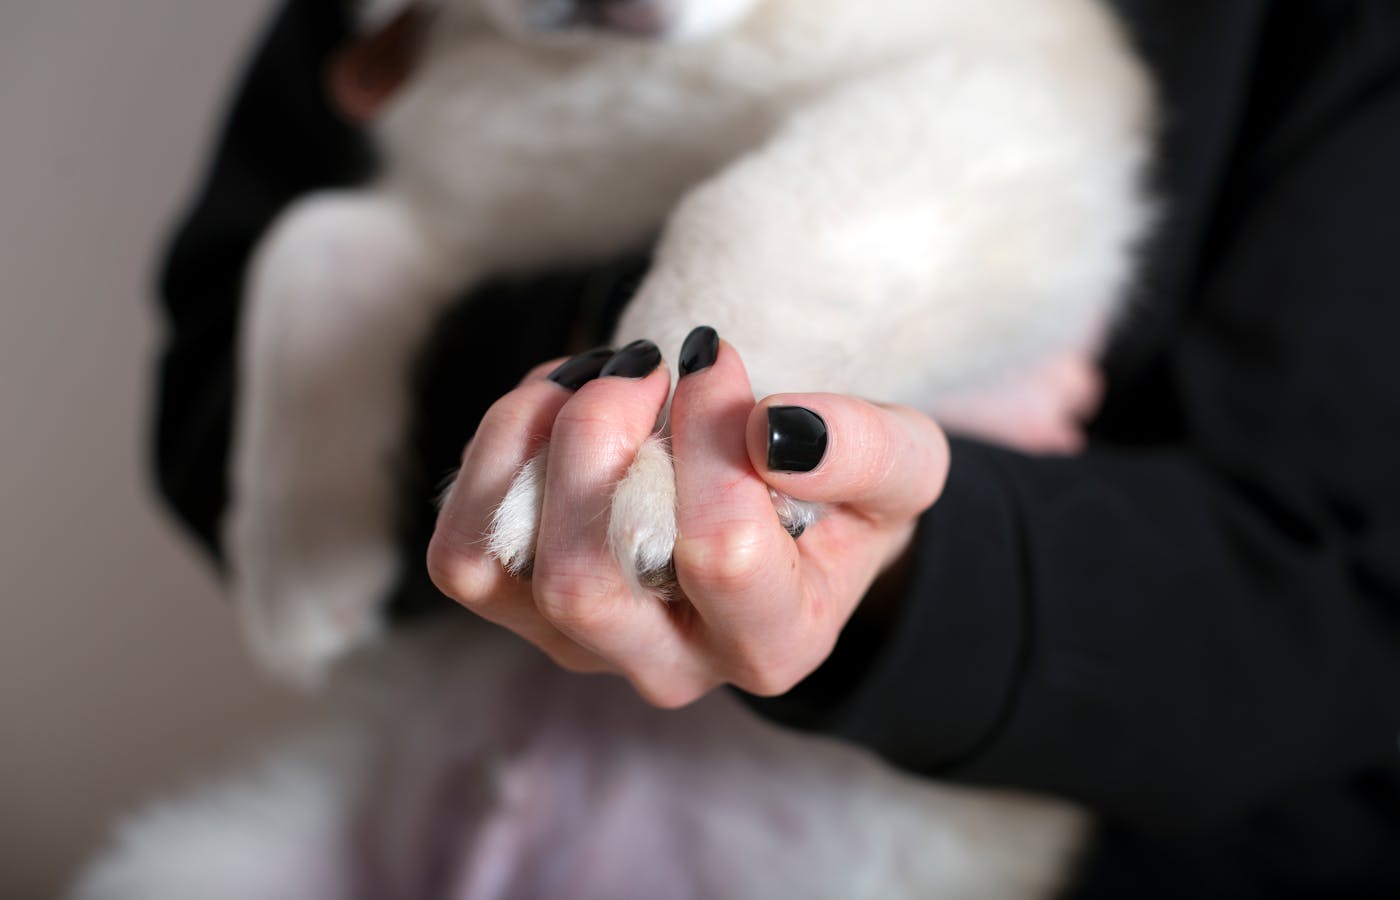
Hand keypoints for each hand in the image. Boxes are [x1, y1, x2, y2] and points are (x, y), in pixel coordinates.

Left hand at [427, 333, 949, 707]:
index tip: (714, 357)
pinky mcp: (523, 608)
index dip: (707, 435)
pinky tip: (551, 406)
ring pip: (500, 566)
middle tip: (643, 362)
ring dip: (532, 442)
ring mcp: (584, 645)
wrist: (789, 518)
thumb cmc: (843, 493)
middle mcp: (671, 665)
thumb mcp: (901, 465)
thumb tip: (775, 433)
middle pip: (584, 579)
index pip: (719, 554)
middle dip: (597, 440)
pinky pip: (462, 551)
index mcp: (775, 643)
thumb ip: (865, 451)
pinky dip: (489, 459)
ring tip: (593, 378)